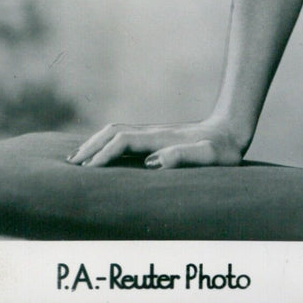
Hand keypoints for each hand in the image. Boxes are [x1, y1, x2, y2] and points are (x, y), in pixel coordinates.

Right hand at [66, 118, 246, 168]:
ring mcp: (154, 133)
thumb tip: (154, 161)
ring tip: (77, 160)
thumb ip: (185, 157)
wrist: (232, 131)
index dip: (103, 155)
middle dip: (90, 146)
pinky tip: (102, 155)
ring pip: (117, 132)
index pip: (123, 142)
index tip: (86, 172)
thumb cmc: (223, 150)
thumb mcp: (209, 156)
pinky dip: (106, 142)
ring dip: (95, 143)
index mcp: (161, 138)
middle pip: (113, 132)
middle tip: (69, 166)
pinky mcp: (157, 137)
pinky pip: (124, 137)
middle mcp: (154, 132)